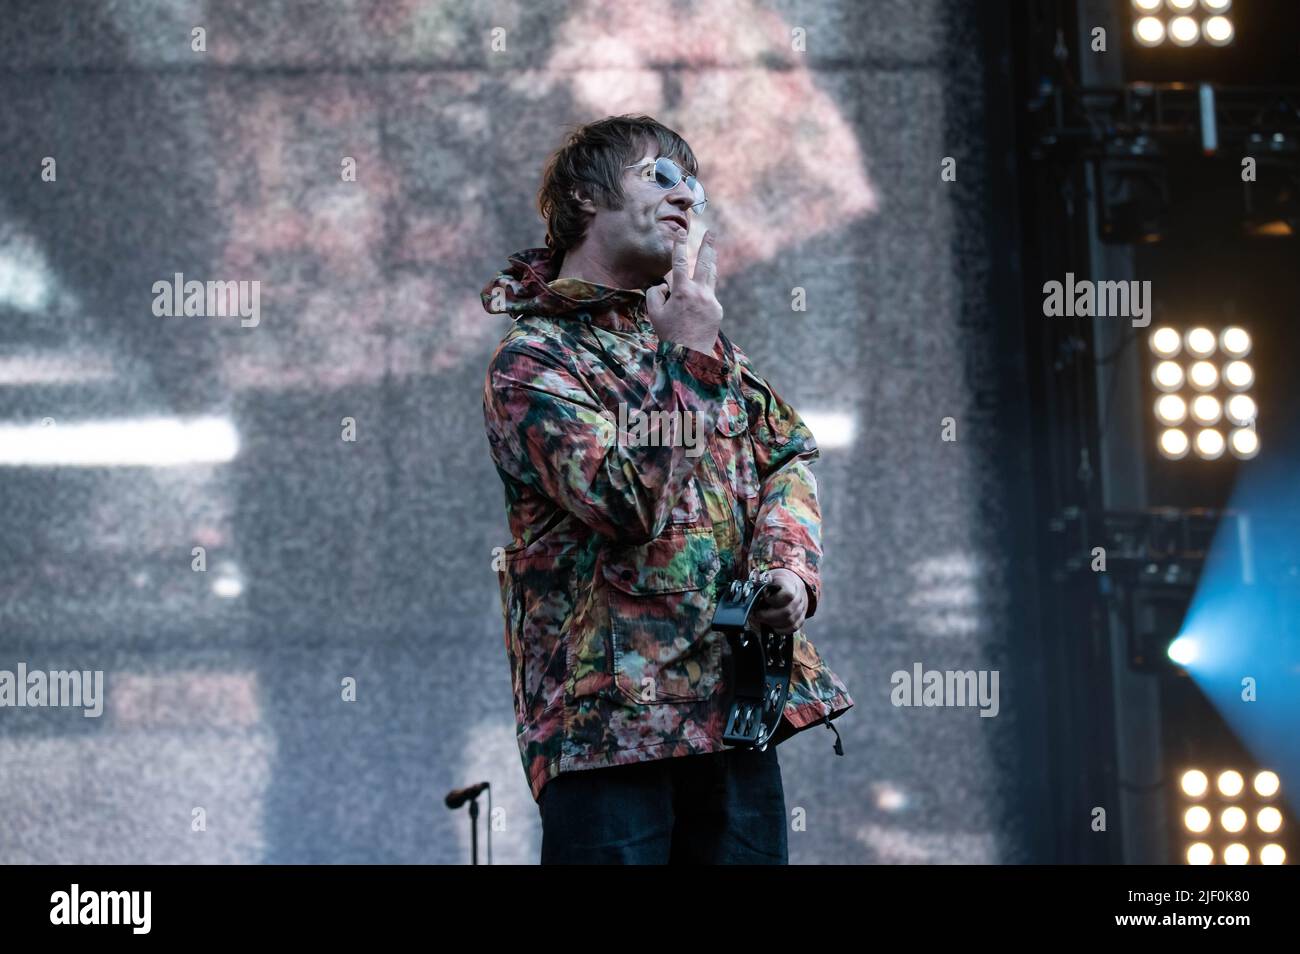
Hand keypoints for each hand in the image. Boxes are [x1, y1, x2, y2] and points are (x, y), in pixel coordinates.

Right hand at [644, 230, 721, 354]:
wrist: (689, 354)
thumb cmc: (669, 334)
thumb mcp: (654, 313)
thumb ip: (655, 294)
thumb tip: (664, 285)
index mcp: (682, 291)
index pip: (680, 263)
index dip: (679, 246)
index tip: (680, 232)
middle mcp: (699, 293)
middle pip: (705, 263)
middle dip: (707, 246)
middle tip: (710, 233)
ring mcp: (711, 301)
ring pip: (712, 276)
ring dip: (711, 262)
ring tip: (712, 251)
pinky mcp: (718, 309)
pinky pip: (709, 297)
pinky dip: (702, 296)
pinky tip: (697, 305)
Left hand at [750, 568, 808, 634]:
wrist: (791, 583)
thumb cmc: (776, 581)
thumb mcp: (766, 577)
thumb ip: (758, 581)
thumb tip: (751, 587)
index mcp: (790, 582)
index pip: (787, 595)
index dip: (773, 599)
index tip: (763, 598)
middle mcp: (798, 595)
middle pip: (787, 611)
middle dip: (768, 616)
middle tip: (757, 615)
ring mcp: (801, 607)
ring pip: (790, 621)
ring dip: (774, 623)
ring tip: (763, 619)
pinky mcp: (801, 617)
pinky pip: (793, 627)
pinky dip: (781, 629)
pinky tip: (773, 625)